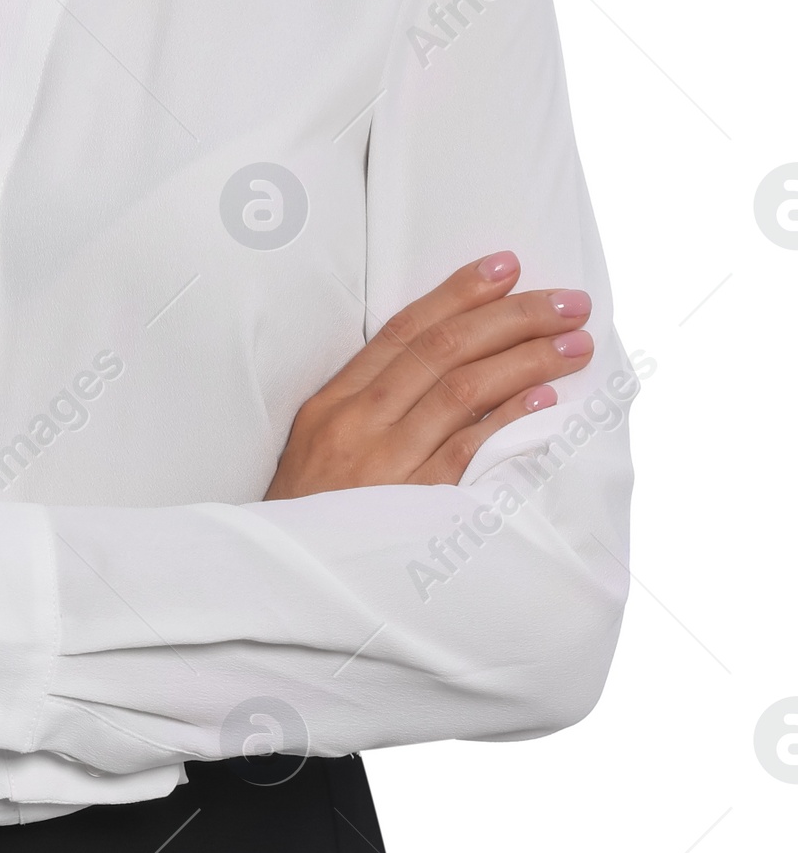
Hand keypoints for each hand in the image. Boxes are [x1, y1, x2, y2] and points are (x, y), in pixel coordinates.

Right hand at [264, 251, 593, 499]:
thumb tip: (443, 370)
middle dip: (512, 316)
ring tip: (574, 344)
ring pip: (462, 390)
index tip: (508, 267)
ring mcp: (383, 463)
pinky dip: (507, 420)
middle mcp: (357, 423)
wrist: (278, 585)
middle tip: (568, 302)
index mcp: (333, 402)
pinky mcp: (409, 507)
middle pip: (443, 349)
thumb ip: (370, 408)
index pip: (405, 329)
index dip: (460, 292)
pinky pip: (466, 451)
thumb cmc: (307, 519)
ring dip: (526, 360)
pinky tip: (544, 400)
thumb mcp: (319, 450)